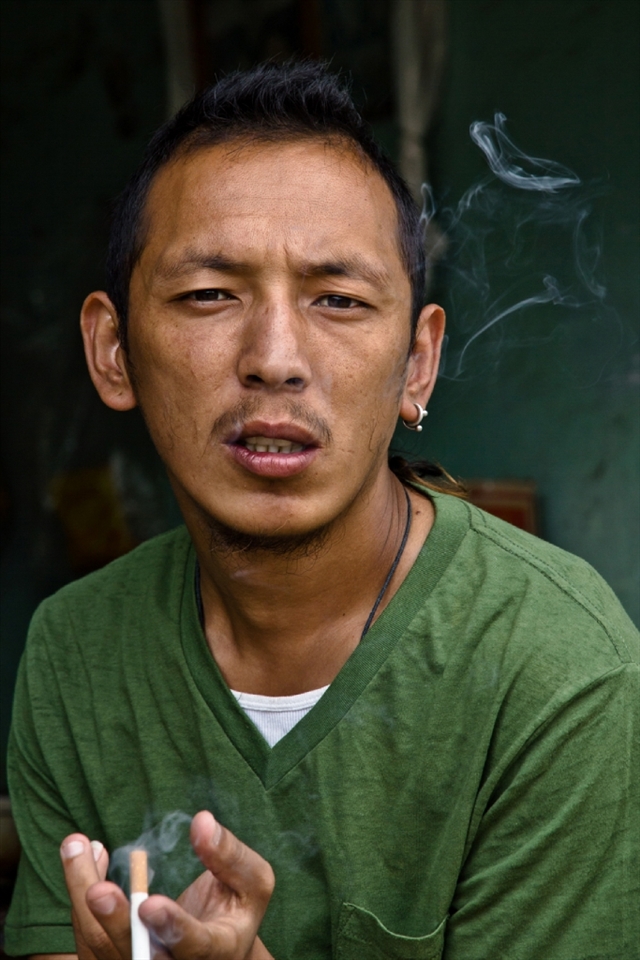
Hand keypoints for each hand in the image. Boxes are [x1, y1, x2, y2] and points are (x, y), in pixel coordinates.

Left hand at [60, 811, 274, 958]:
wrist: (214, 945)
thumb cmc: (235, 907)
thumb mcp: (252, 883)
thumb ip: (232, 856)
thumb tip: (202, 822)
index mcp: (217, 950)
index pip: (193, 945)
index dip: (172, 926)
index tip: (150, 904)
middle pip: (138, 953)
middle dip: (116, 921)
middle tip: (97, 891)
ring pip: (102, 943)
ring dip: (84, 891)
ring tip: (76, 845)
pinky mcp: (116, 956)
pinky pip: (89, 935)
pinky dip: (81, 893)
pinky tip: (84, 856)